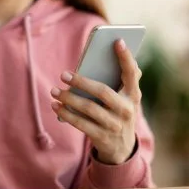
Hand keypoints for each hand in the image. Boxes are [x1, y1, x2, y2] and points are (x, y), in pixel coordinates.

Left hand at [50, 39, 141, 164]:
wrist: (122, 148)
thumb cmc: (117, 112)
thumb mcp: (124, 99)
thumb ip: (116, 81)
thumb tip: (95, 60)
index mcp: (134, 95)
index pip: (132, 73)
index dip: (126, 57)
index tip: (118, 40)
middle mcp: (127, 110)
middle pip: (103, 92)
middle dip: (81, 82)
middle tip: (63, 74)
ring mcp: (115, 125)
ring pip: (88, 108)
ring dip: (68, 98)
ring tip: (54, 90)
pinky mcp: (102, 137)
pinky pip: (80, 123)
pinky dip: (66, 113)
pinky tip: (56, 106)